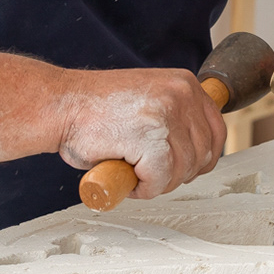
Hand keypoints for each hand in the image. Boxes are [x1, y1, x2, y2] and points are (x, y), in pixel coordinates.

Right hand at [58, 69, 227, 199]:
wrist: (57, 105)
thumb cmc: (93, 110)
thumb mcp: (148, 101)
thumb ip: (174, 117)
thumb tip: (195, 152)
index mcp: (184, 84)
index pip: (216, 129)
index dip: (202, 156)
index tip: (185, 168)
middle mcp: (181, 95)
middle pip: (203, 153)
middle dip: (179, 173)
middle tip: (151, 175)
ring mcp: (166, 116)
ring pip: (182, 169)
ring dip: (160, 183)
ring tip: (134, 174)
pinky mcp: (149, 140)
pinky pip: (160, 180)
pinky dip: (145, 189)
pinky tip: (129, 181)